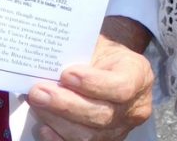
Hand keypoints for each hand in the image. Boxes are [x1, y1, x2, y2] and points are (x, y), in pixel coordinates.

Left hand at [27, 16, 153, 140]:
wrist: (114, 67)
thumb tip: (50, 61)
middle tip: (39, 91)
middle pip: (101, 115)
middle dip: (66, 105)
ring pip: (89, 136)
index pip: (120, 87)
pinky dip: (59, 138)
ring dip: (57, 120)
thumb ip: (82, 54)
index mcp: (139, 76)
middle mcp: (135, 108)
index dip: (93, 84)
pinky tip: (44, 126)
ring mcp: (121, 130)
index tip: (66, 74)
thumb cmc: (105, 52)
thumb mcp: (101, 44)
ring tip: (37, 102)